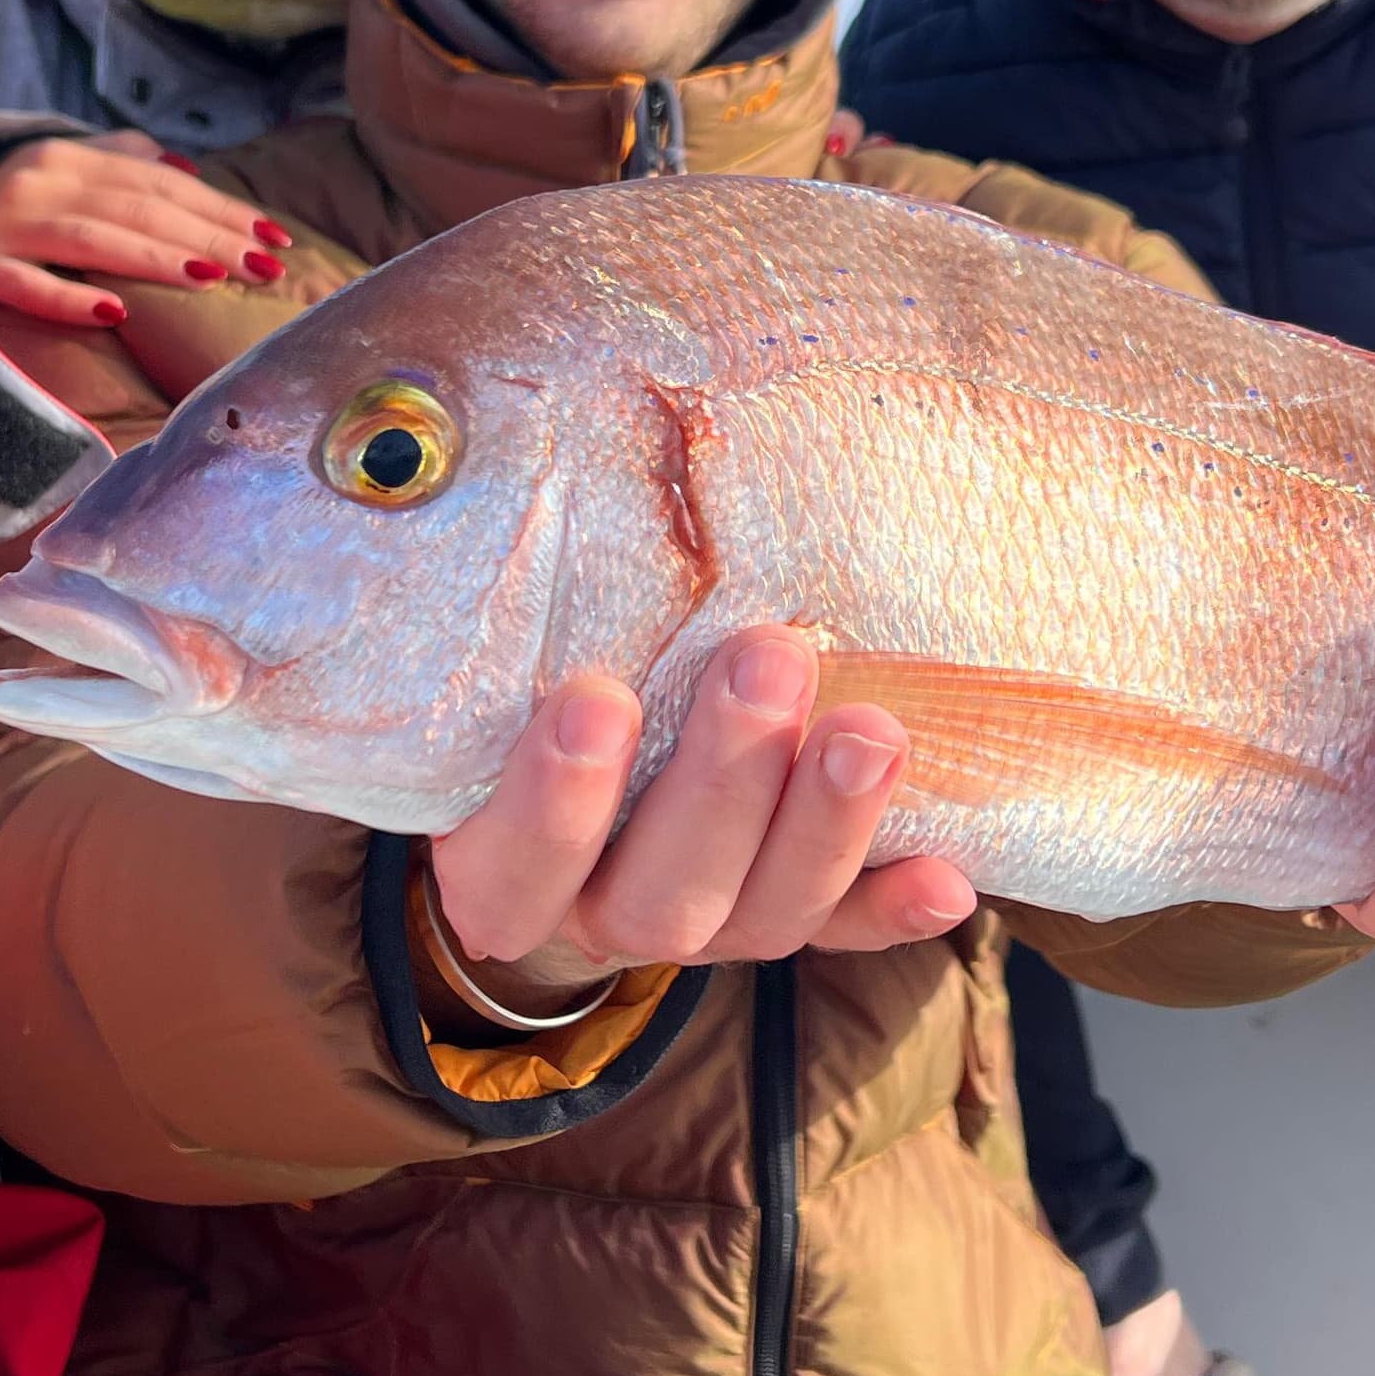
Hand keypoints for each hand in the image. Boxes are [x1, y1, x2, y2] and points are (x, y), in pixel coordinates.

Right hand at [0, 133, 291, 326]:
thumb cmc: (7, 206)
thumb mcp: (62, 172)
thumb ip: (120, 162)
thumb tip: (186, 168)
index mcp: (70, 157)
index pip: (159, 183)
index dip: (220, 208)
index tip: (274, 238)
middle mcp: (40, 183)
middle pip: (138, 209)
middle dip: (208, 237)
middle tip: (263, 267)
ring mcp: (7, 228)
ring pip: (93, 240)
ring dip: (157, 259)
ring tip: (213, 279)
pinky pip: (27, 286)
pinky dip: (69, 299)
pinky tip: (114, 313)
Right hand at [432, 628, 977, 1007]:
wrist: (580, 787)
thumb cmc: (524, 688)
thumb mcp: (488, 666)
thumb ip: (466, 597)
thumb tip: (426, 443)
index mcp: (503, 865)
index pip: (509, 869)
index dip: (549, 806)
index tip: (595, 699)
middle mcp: (602, 908)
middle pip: (660, 893)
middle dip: (724, 780)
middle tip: (769, 659)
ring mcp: (703, 922)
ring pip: (764, 914)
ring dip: (823, 824)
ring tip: (872, 731)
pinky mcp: (785, 915)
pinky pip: (845, 932)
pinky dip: (893, 907)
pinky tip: (948, 879)